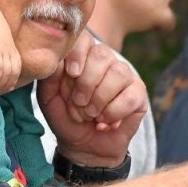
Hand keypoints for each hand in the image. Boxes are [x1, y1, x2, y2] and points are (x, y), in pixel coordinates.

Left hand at [38, 33, 145, 166]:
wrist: (84, 147)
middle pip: (102, 55)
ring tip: (90, 115)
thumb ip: (49, 78)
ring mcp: (124, 75)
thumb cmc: (65, 118)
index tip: (72, 73)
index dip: (78, 53)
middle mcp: (105, 60)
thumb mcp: (49, 99)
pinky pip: (130, 96)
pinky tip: (104, 122)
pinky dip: (113, 113)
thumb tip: (56, 60)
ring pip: (117, 74)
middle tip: (79, 103)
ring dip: (100, 99)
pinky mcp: (138, 93)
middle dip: (86, 83)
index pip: (84, 38)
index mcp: (82, 56)